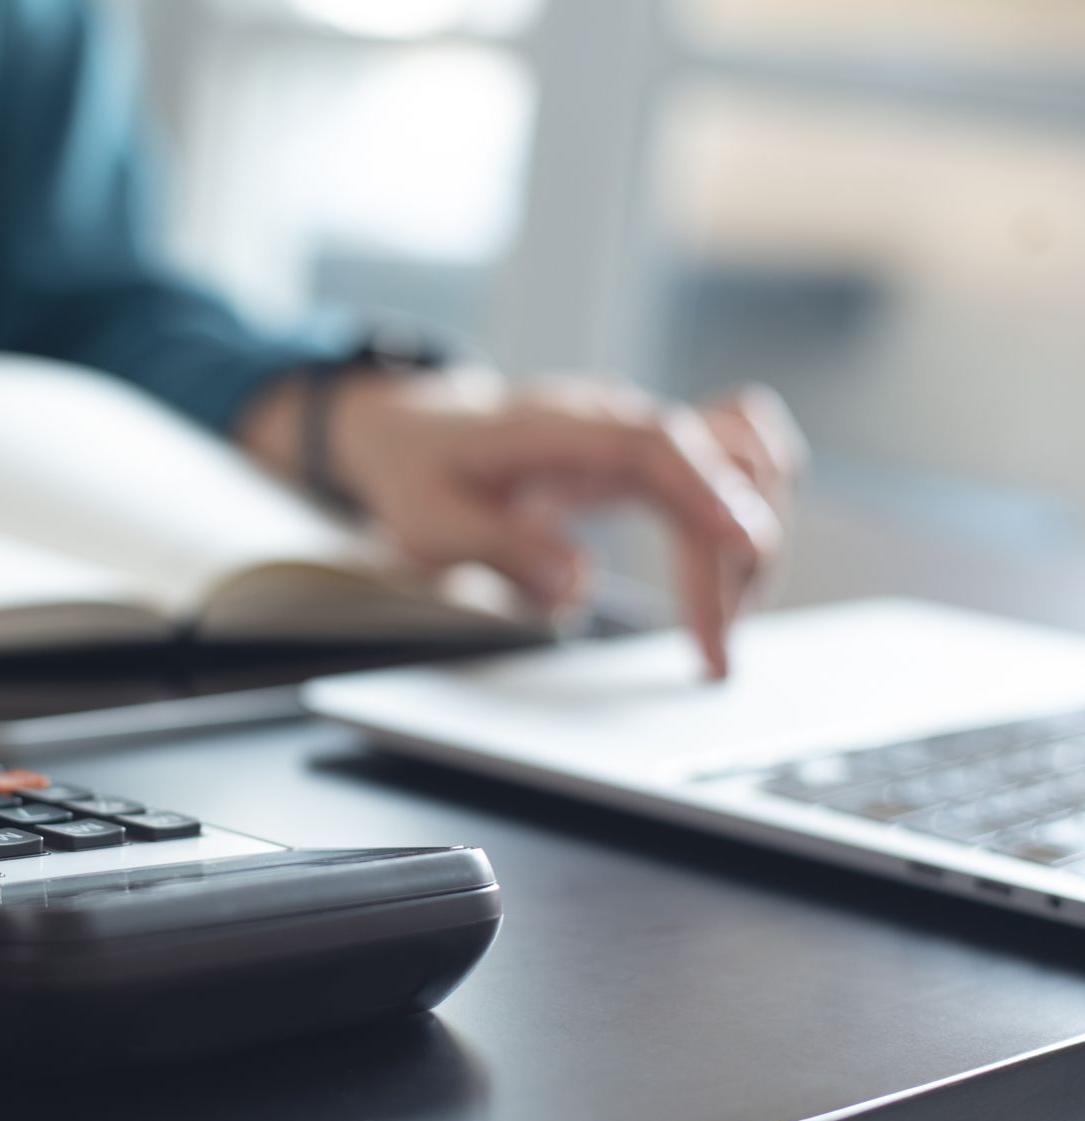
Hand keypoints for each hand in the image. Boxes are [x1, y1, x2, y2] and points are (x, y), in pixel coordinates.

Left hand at [242, 366, 804, 677]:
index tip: (748, 548)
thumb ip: (499, 550)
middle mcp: (613, 416)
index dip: (708, 489)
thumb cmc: (422, 477)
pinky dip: (749, 512)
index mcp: (555, 428)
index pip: (652, 444)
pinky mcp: (657, 451)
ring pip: (745, 458)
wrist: (419, 434)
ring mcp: (642, 428)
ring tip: (720, 626)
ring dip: (750, 539)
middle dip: (732, 556)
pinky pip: (736, 461)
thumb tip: (577, 585)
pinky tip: (727, 576)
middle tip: (715, 654)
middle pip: (717, 460)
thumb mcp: (428, 523)